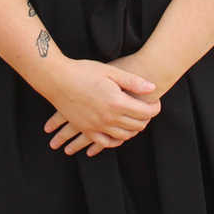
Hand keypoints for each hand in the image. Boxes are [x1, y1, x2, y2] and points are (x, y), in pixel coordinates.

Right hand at [42, 59, 159, 156]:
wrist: (57, 79)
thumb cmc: (84, 71)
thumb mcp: (111, 71)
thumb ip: (133, 81)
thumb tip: (152, 88)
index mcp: (117, 102)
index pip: (145, 112)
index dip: (155, 108)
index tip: (156, 103)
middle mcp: (108, 117)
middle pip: (137, 125)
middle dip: (146, 119)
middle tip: (147, 111)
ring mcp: (96, 125)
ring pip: (123, 136)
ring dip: (133, 131)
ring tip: (136, 122)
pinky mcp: (86, 128)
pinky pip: (104, 142)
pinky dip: (115, 142)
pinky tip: (119, 136)